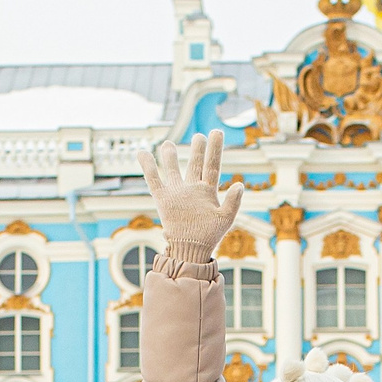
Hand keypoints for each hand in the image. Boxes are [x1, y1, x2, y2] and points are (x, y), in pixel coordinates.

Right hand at [137, 131, 243, 253]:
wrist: (190, 249)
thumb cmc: (210, 236)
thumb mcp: (225, 219)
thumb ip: (233, 202)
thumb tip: (239, 184)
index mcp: (208, 191)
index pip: (212, 165)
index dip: (215, 149)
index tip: (216, 132)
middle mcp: (192, 189)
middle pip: (195, 164)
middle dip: (197, 149)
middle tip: (199, 136)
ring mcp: (177, 192)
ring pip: (173, 170)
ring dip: (171, 157)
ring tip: (167, 144)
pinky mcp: (163, 199)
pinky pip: (154, 179)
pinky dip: (148, 167)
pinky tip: (142, 153)